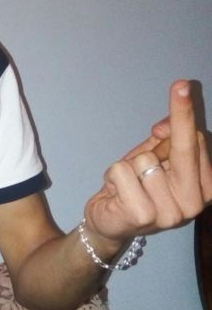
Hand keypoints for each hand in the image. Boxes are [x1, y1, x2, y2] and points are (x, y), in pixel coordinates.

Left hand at [85, 80, 211, 244]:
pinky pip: (122, 171)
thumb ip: (166, 140)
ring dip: (129, 166)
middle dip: (180, 117)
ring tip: (128, 184)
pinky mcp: (143, 215)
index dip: (184, 114)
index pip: (198, 141)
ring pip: (145, 159)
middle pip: (185, 147)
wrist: (108, 224)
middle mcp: (195, 204)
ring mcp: (171, 213)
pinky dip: (113, 175)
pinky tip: (117, 192)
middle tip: (177, 92)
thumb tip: (167, 126)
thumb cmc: (134, 187)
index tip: (183, 85)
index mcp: (205, 189)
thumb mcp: (152, 159)